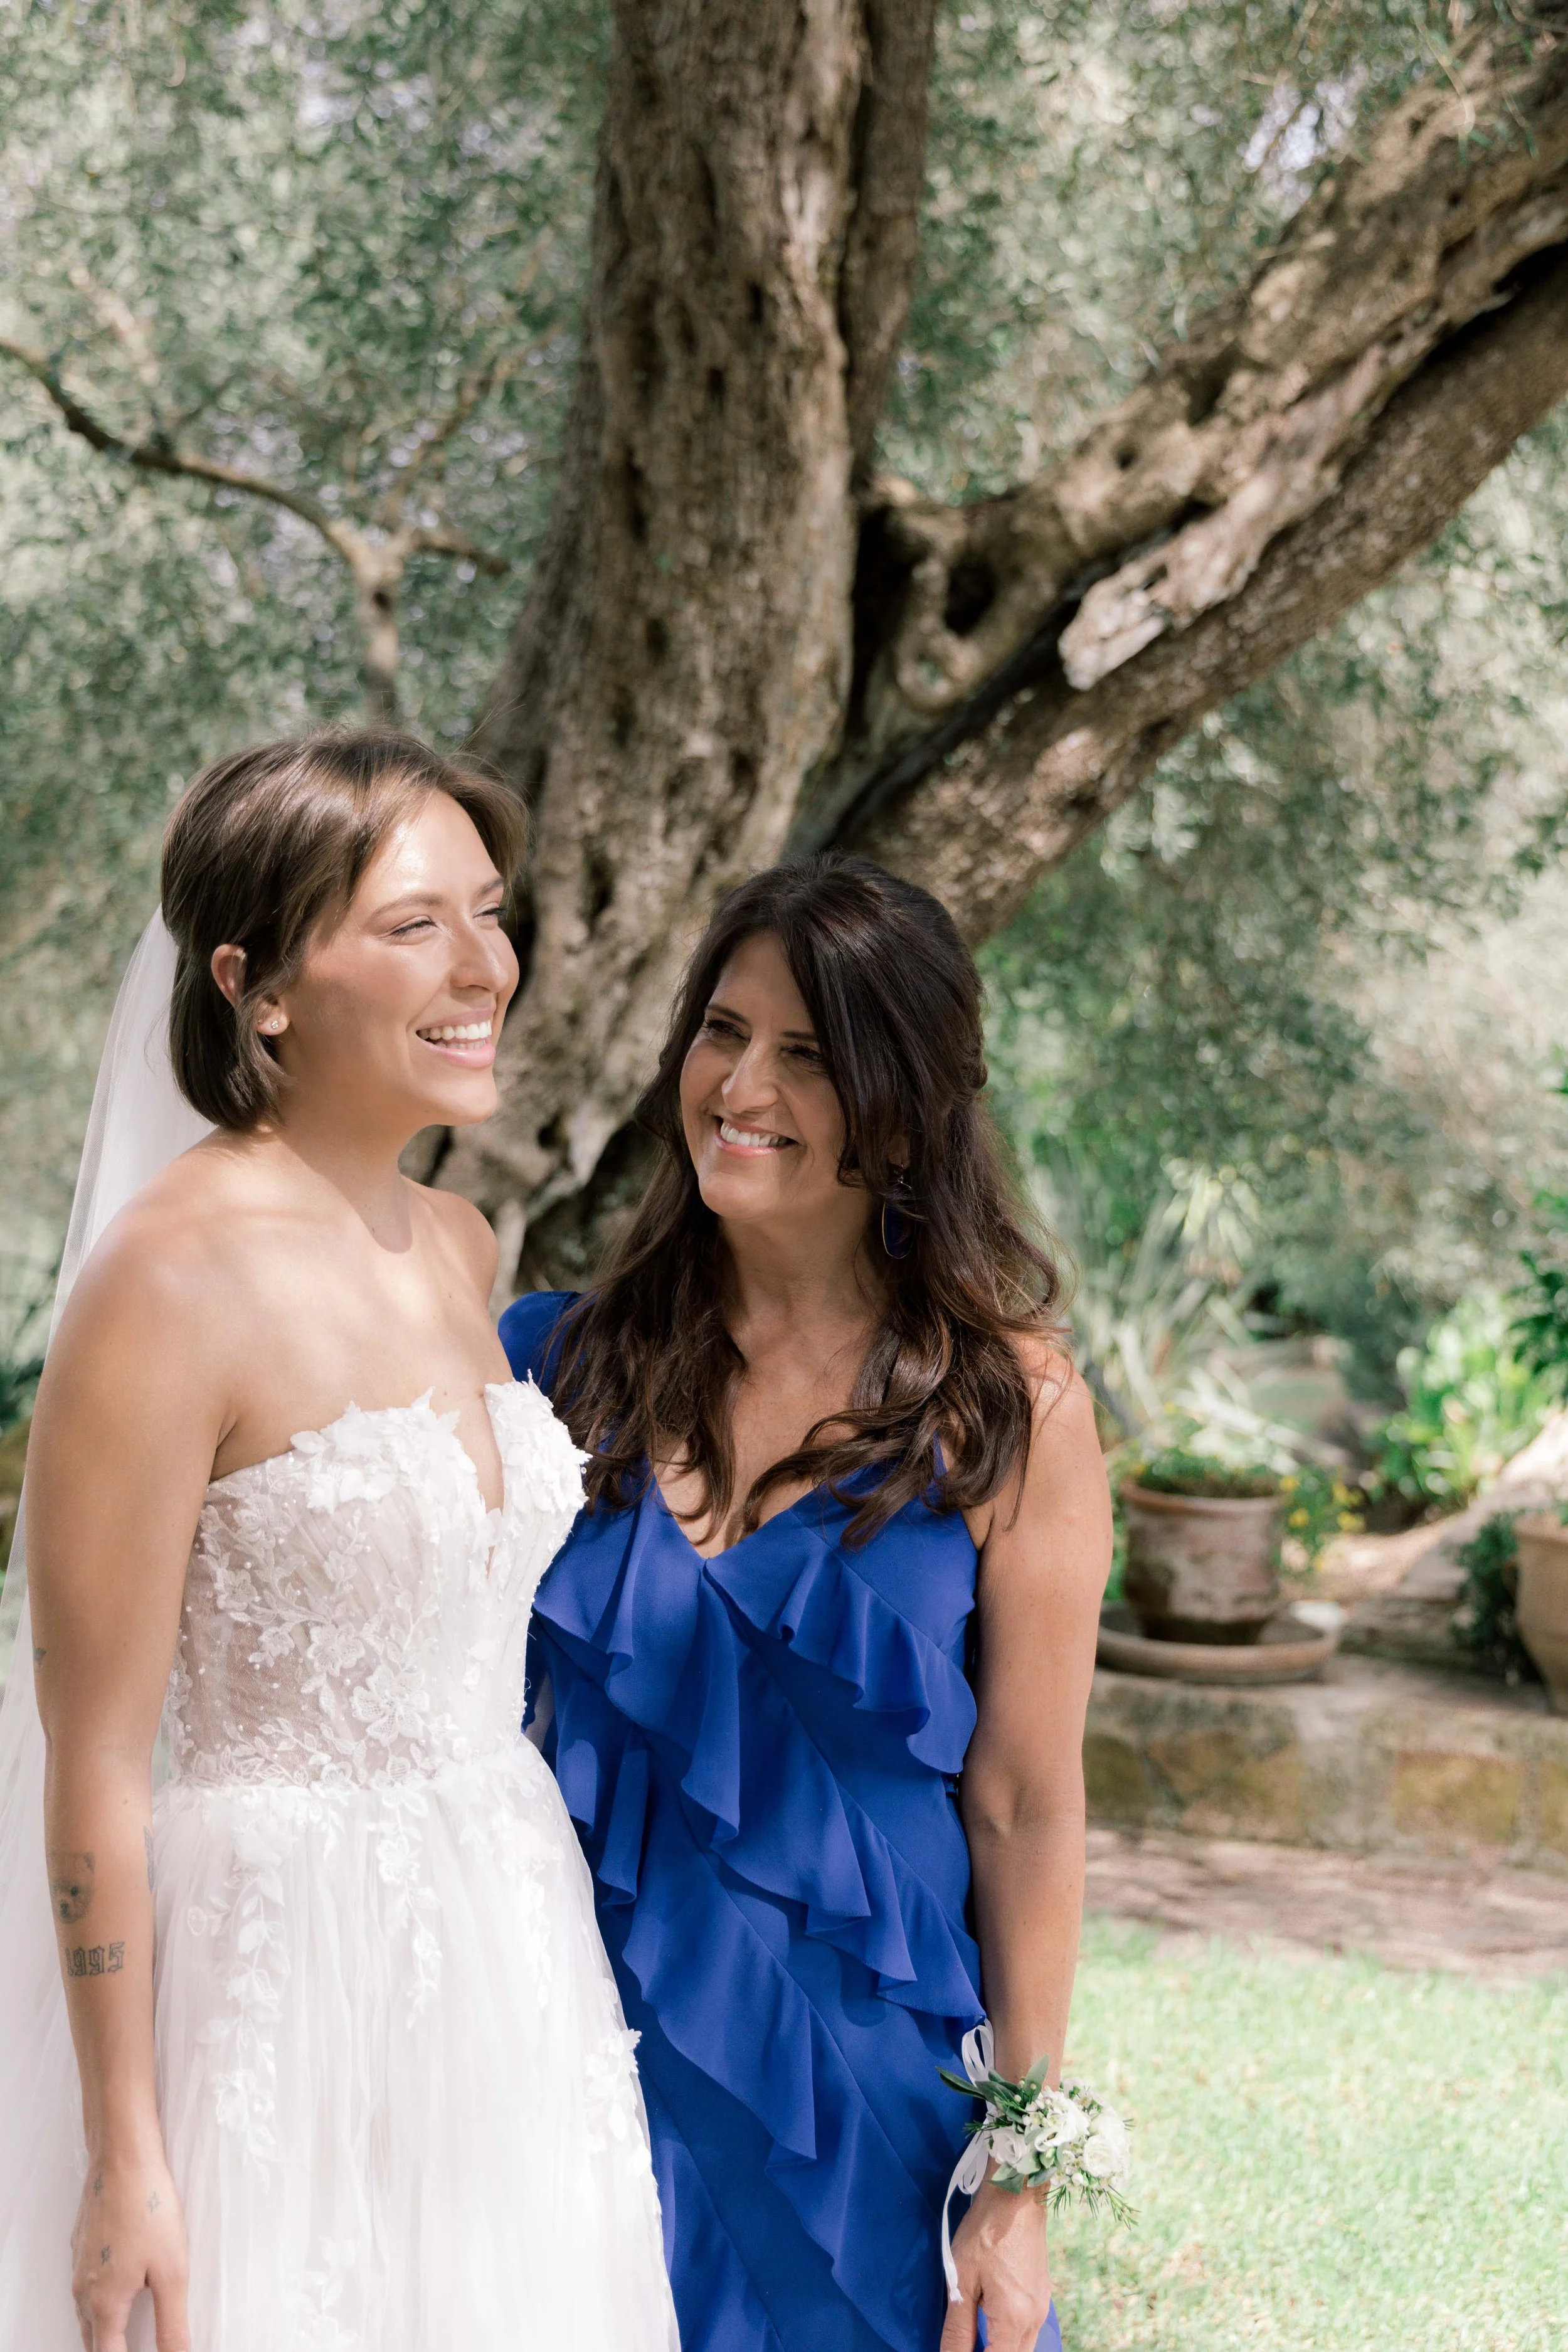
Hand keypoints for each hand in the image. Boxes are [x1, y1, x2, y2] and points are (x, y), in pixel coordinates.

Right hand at [70, 2150, 189, 2351]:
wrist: (122, 2158)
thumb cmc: (149, 2207)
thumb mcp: (172, 2271)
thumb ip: (172, 2323)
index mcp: (104, 2303)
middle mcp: (83, 2290)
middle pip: (92, 2340)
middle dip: (112, 2350)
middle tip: (134, 2344)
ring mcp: (78, 2265)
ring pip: (86, 2313)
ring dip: (103, 2328)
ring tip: (127, 2332)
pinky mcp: (81, 2244)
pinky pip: (85, 2285)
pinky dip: (99, 2299)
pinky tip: (119, 2287)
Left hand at [939, 2176, 1051, 2351]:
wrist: (1016, 2194)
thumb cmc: (985, 2232)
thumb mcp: (962, 2279)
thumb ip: (958, 2327)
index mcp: (1014, 2321)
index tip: (957, 2349)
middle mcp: (1034, 2320)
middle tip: (963, 2343)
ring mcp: (1041, 2307)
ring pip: (1023, 2347)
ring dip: (1000, 2348)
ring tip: (974, 2337)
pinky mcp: (1041, 2294)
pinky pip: (1027, 2331)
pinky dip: (1009, 2336)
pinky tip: (990, 2320)